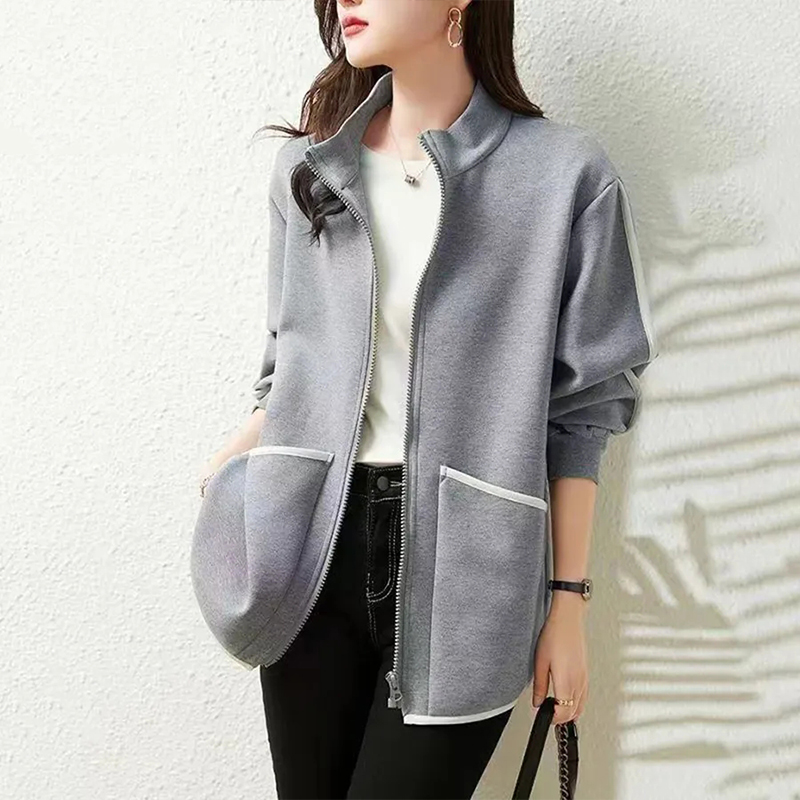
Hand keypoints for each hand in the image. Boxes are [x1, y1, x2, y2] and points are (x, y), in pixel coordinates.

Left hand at [531, 592, 587, 724]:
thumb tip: (536, 702)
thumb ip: (539, 685)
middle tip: (548, 714)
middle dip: (561, 717)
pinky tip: (568, 698)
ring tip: (556, 708)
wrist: (568, 619)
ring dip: (570, 711)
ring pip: (581, 705)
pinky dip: (577, 702)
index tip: (544, 716)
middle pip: (574, 712)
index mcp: (567, 681)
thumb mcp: (540, 661)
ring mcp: (584, 677)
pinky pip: (584, 695)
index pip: (563, 712)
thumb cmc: (554, 635)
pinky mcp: (586, 672)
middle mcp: (579, 682)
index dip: (553, 719)